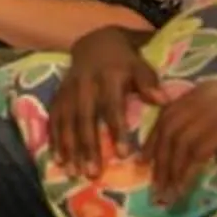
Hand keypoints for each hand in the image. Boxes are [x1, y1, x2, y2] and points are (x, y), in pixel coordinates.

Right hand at [49, 28, 156, 175]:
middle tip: (92, 173)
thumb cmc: (125, 63)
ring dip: (68, 146)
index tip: (123, 155)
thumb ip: (149, 82)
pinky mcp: (58, 95)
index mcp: (107, 77)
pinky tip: (57, 160)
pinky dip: (54, 139)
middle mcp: (84, 84)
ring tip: (73, 172)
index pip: (111, 106)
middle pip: (84, 117)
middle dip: (87, 146)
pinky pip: (53, 118)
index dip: (116, 130)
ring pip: (65, 120)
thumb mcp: (140, 66)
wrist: (96, 44)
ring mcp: (68, 90)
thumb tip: (163, 100)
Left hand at [144, 80, 216, 199]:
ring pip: (178, 142)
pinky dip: (186, 172)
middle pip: (168, 128)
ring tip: (166, 191)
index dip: (154, 137)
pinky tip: (184, 188)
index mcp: (203, 90)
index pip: (168, 113)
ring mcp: (213, 111)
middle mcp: (202, 97)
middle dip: (157, 156)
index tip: (147, 158)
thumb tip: (193, 140)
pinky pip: (195, 153)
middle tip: (153, 180)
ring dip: (169, 170)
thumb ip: (211, 115)